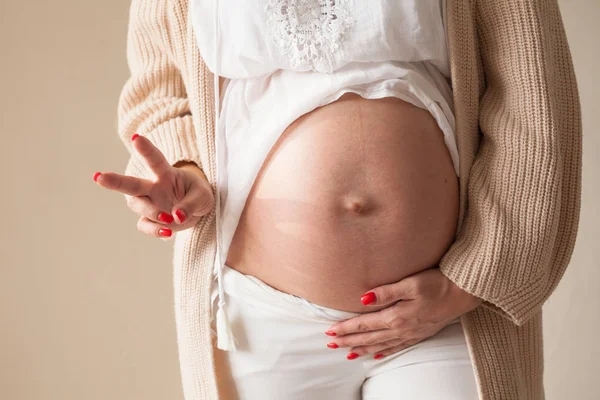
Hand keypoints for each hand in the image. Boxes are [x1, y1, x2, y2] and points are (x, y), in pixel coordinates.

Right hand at [93, 134, 213, 238]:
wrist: (199, 211)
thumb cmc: (199, 195)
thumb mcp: (203, 197)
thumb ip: (190, 205)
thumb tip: (175, 216)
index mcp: (166, 174)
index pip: (155, 160)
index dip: (145, 149)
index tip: (136, 138)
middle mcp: (153, 187)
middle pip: (130, 184)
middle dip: (114, 180)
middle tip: (98, 177)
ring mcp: (150, 203)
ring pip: (137, 205)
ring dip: (151, 212)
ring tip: (168, 220)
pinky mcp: (150, 220)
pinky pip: (145, 225)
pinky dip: (155, 230)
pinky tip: (168, 232)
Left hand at [324, 268, 482, 359]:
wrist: (464, 292)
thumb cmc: (438, 283)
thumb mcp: (411, 283)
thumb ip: (385, 292)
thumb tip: (362, 299)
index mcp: (396, 316)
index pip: (365, 324)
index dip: (346, 328)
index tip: (330, 331)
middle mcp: (401, 328)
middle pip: (369, 337)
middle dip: (348, 341)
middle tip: (330, 344)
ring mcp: (411, 333)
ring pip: (380, 345)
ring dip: (362, 349)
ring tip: (346, 353)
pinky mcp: (419, 334)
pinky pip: (396, 347)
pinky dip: (383, 352)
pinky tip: (376, 355)